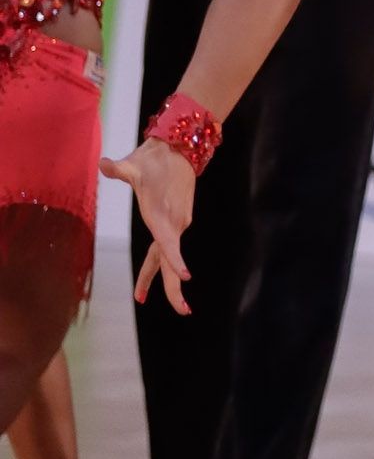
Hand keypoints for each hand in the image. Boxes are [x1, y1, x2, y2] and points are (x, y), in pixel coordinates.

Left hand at [99, 141, 196, 314]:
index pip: (168, 241)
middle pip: (173, 260)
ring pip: (167, 256)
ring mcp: (177, 223)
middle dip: (175, 287)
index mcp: (161, 214)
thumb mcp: (134, 164)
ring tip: (139, 296)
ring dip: (156, 277)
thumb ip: (119, 169)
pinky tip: (148, 274)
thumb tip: (103, 164)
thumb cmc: (154, 159)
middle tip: (183, 311)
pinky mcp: (178, 221)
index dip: (175, 258)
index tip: (185, 276)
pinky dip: (161, 262)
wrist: (181, 148)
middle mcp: (173, 223)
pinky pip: (168, 247)